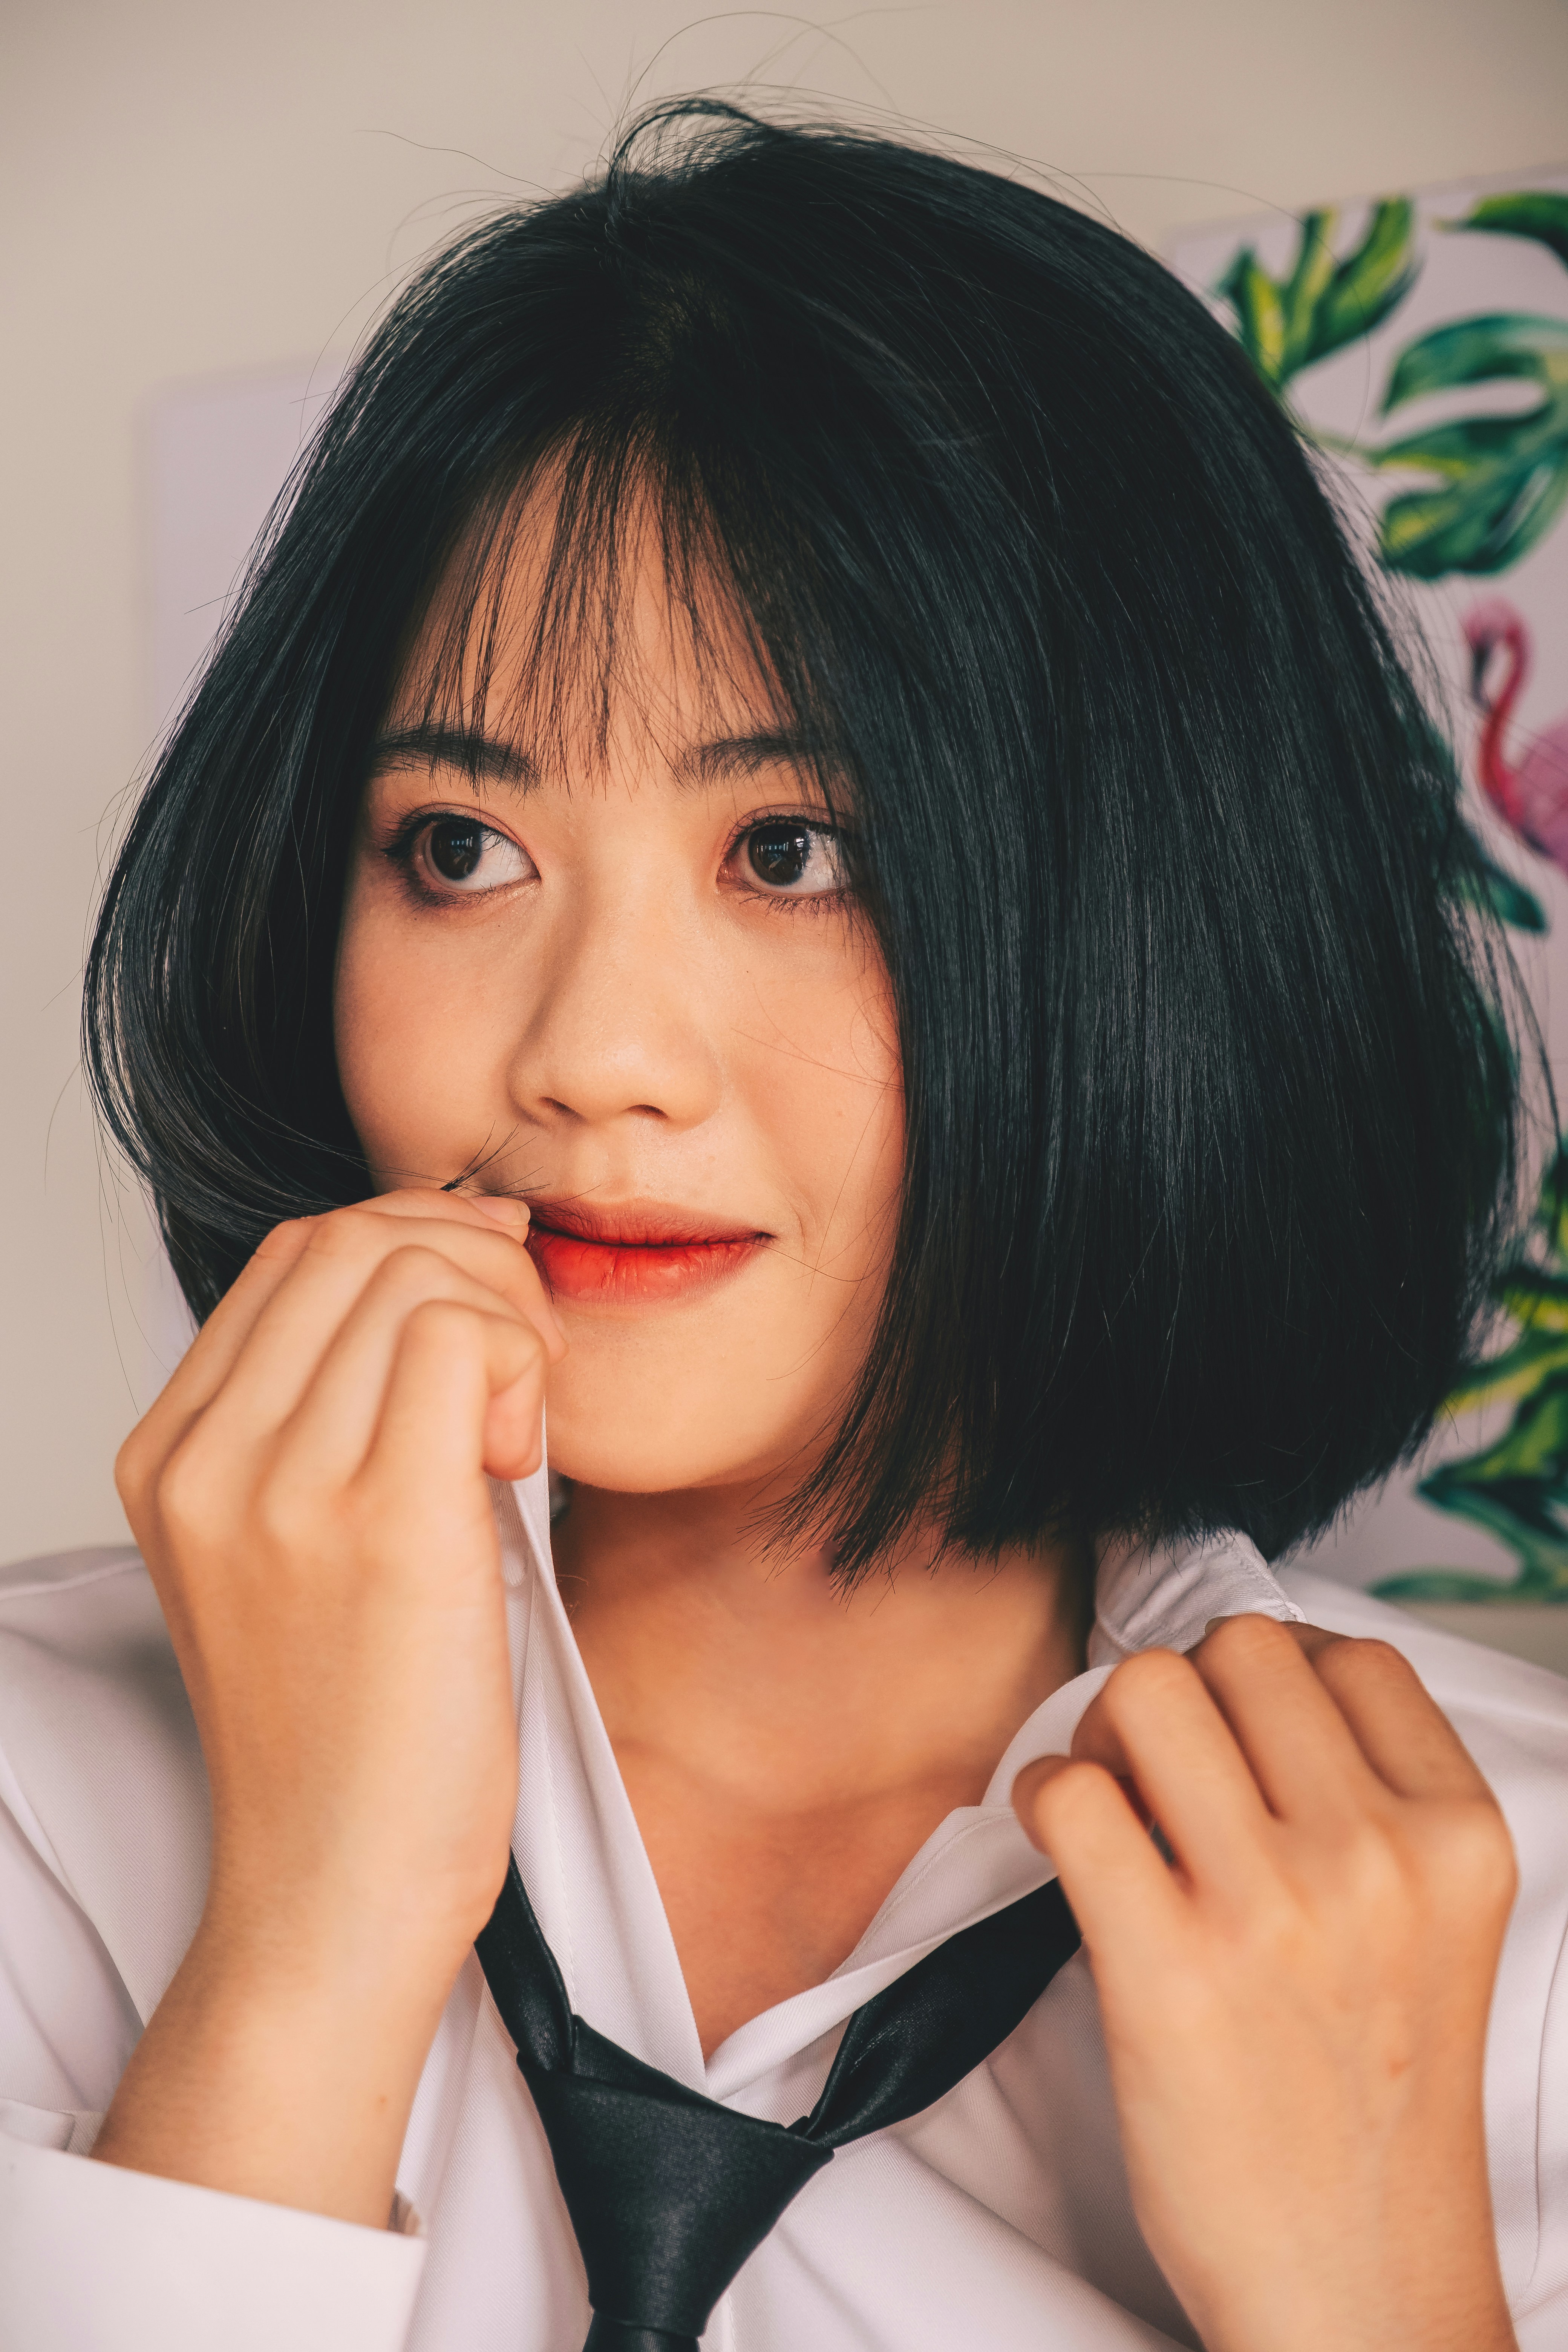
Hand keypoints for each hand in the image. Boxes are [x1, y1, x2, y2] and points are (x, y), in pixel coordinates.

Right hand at [94, 1189, 563, 2222]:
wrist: (335, 1888)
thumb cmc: (347, 1727)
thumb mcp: (293, 1551)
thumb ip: (327, 1419)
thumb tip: (438, 1280)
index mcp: (170, 1456)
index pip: (296, 1255)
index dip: (413, 1241)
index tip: (485, 1302)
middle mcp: (206, 1459)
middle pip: (354, 1242)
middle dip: (470, 1264)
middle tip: (522, 1360)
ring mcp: (281, 1488)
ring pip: (415, 1276)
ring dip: (506, 1321)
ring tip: (518, 1428)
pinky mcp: (380, 1523)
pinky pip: (461, 1338)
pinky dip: (521, 1365)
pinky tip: (522, 1457)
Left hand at [1012, 1615, 1517, 2351]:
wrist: (1366, 2286)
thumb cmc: (1375, 2109)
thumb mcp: (1433, 1927)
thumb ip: (1372, 1804)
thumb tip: (1243, 1697)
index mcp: (1458, 1839)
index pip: (1350, 1655)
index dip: (1271, 1676)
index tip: (1235, 1732)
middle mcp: (1379, 1857)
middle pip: (1239, 1648)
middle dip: (1183, 1691)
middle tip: (1156, 1766)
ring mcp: (1275, 1910)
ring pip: (1148, 1691)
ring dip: (1105, 1731)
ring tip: (1111, 1800)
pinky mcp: (1169, 1971)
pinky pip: (1074, 1795)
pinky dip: (1045, 1796)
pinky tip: (1061, 1842)